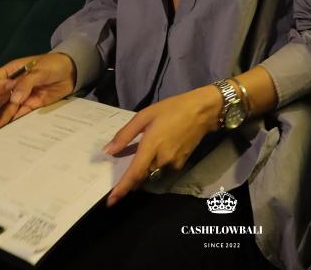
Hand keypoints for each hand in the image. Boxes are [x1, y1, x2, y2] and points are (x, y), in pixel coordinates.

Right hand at [0, 52, 75, 134]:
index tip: (3, 89)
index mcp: (13, 71)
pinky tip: (7, 131)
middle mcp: (14, 85)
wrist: (72, 71)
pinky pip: (20, 114)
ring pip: (7, 108)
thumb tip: (15, 99)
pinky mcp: (32, 105)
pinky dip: (14, 122)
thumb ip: (27, 83)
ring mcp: (22, 96)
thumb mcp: (40, 70)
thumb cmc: (54, 64)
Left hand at [103, 85, 222, 205]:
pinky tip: (160, 147)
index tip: (111, 202)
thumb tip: (109, 151)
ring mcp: (173, 164)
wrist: (202, 111)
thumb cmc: (172, 109)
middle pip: (142, 175)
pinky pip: (163, 168)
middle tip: (125, 163)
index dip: (122, 189)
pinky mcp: (181, 164)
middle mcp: (162, 160)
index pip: (134, 174)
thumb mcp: (144, 115)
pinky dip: (157, 162)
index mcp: (151, 146)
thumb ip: (125, 135)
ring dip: (145, 167)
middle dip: (132, 176)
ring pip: (152, 172)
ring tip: (147, 148)